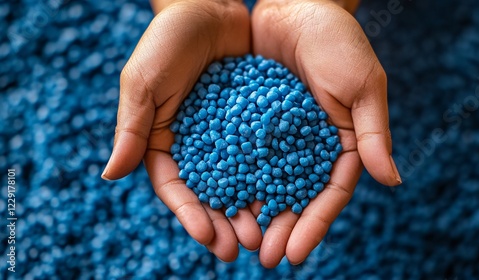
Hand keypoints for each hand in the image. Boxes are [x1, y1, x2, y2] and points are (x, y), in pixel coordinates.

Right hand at [101, 0, 260, 261]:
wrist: (208, 7)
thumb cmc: (167, 41)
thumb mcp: (143, 81)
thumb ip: (131, 127)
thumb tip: (110, 174)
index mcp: (164, 141)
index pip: (174, 186)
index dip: (189, 213)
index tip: (207, 236)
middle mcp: (197, 145)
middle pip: (210, 193)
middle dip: (224, 222)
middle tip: (244, 248)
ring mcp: (227, 136)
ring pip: (240, 181)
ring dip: (250, 209)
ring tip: (267, 234)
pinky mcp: (252, 122)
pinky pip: (265, 153)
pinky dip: (273, 176)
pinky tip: (288, 195)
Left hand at [252, 0, 401, 266]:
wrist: (296, 6)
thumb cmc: (337, 41)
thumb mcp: (362, 85)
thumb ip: (373, 134)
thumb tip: (392, 181)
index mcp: (339, 144)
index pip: (329, 194)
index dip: (314, 225)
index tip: (295, 253)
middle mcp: (307, 147)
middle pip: (295, 197)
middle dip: (282, 229)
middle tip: (263, 258)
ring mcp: (278, 138)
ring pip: (266, 184)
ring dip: (255, 214)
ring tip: (238, 240)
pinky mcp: (252, 123)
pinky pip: (241, 156)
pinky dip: (233, 180)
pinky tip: (218, 200)